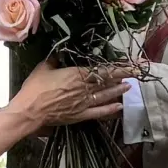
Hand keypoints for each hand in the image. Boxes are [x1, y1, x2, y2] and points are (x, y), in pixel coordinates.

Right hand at [8, 60, 135, 127]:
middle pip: (107, 81)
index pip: (101, 69)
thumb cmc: (35, 88)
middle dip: (123, 76)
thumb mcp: (44, 68)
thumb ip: (55, 59)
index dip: (117, 66)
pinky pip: (98, 112)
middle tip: (137, 72)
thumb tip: (60, 52)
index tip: (129, 62)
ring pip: (105, 95)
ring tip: (129, 86)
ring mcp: (84, 102)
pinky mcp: (80, 115)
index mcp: (76, 74)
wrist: (30, 111)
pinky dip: (109, 109)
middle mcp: (84, 88)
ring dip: (118, 90)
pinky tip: (119, 107)